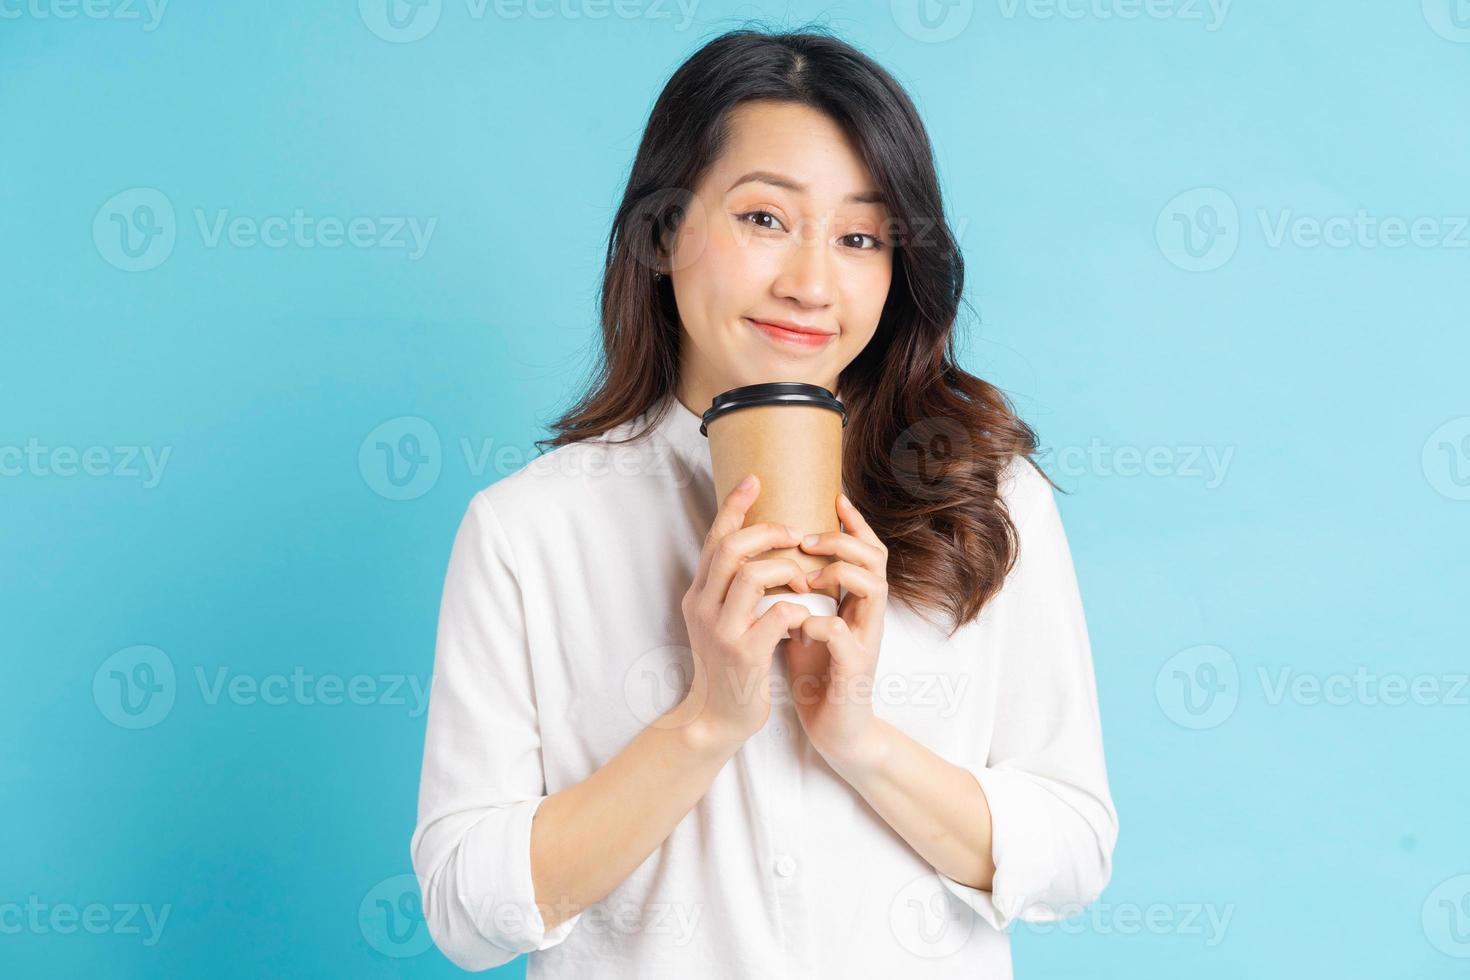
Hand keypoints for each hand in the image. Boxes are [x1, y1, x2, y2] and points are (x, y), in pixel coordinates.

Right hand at [679, 474, 815, 748]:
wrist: (718, 718)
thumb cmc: (730, 666)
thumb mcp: (720, 620)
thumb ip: (731, 588)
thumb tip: (757, 549)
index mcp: (698, 595)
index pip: (714, 539)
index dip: (734, 506)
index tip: (755, 480)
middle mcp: (702, 607)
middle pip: (731, 548)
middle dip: (768, 533)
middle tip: (796, 535)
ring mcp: (721, 630)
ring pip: (753, 575)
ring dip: (786, 570)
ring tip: (804, 581)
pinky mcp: (744, 654)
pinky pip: (777, 613)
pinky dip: (797, 608)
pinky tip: (803, 616)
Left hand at [784, 491, 889, 768]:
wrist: (834, 729)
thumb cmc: (818, 673)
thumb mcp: (806, 620)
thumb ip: (801, 591)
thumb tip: (774, 554)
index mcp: (856, 601)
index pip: (866, 550)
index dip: (855, 523)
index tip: (836, 498)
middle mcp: (867, 616)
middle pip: (876, 559)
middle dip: (844, 541)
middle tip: (809, 540)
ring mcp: (865, 641)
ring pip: (873, 589)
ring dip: (839, 575)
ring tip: (807, 578)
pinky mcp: (854, 670)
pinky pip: (843, 636)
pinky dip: (820, 624)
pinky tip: (798, 626)